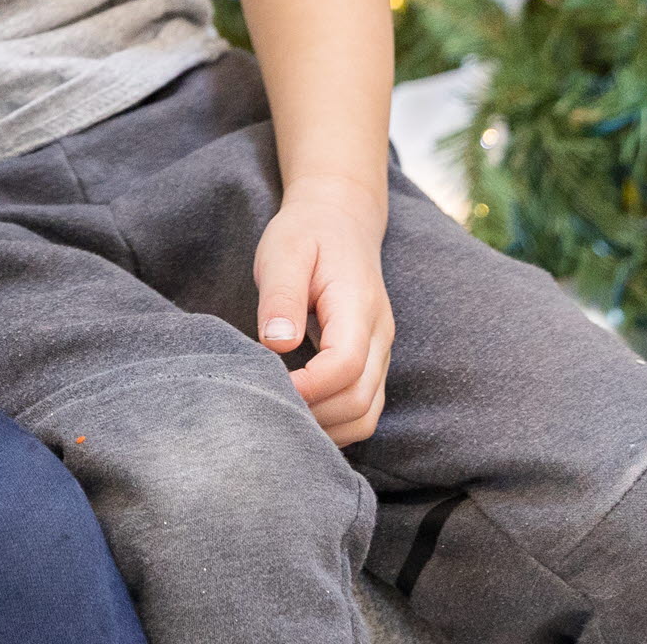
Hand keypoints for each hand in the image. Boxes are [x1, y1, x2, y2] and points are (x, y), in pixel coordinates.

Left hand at [256, 183, 393, 445]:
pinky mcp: (371, 362)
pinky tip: (300, 414)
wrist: (340, 219)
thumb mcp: (283, 252)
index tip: (267, 388)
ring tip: (282, 418)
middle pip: (360, 401)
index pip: (345, 366)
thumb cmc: (307, 234)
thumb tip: (278, 344)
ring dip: (327, 428)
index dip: (309, 388)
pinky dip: (335, 423)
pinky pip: (364, 408)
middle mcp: (378, 336)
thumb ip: (281, 297)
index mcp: (358, 307)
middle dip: (314, 416)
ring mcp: (379, 352)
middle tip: (266, 411)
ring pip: (367, 414)